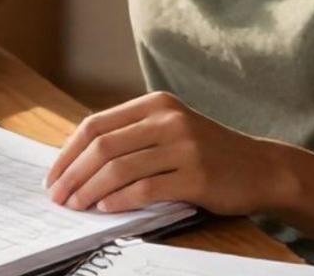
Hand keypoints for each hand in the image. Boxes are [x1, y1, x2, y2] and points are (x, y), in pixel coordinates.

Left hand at [44, 91, 280, 215]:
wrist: (261, 168)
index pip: (96, 124)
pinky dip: (120, 200)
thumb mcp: (170, 129)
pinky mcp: (196, 175)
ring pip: (120, 168)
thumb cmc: (207, 152)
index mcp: (155, 104)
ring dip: (90, 190)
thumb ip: (131, 136)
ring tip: (76, 206)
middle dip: (73, 173)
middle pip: (103, 146)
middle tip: (57, 196)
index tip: (53, 175)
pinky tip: (106, 209)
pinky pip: (146, 188)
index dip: (68, 151)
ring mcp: (184, 146)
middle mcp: (168, 119)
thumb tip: (76, 160)